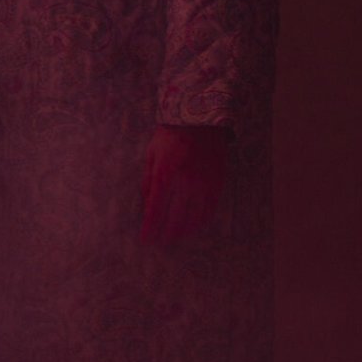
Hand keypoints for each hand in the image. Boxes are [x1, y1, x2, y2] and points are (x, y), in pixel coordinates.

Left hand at [140, 123, 228, 246]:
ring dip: (183, 231)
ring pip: (194, 217)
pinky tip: (194, 227)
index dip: (150, 227)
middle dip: (165, 233)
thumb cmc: (170, 135)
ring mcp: (204, 183)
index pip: (155, 208)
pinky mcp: (217, 182)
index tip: (144, 239)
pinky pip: (210, 209)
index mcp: (165, 172)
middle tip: (159, 243)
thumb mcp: (152, 154)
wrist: (200, 118)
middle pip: (175, 217)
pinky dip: (201, 221)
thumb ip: (148, 180)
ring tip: (175, 238)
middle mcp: (186, 180)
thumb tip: (145, 204)